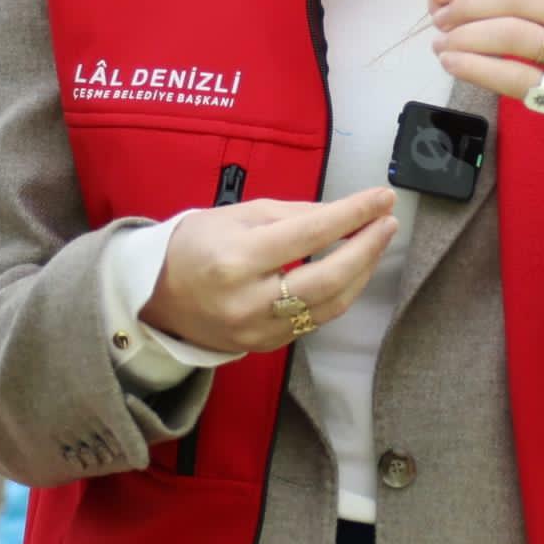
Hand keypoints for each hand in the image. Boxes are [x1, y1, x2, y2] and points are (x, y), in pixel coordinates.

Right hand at [138, 186, 400, 358]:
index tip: (381, 198)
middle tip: (388, 223)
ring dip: (361, 272)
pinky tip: (351, 271)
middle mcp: (249, 300)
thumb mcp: (237, 214)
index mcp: (237, 259)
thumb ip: (293, 214)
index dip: (352, 215)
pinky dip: (339, 293)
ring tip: (375, 243)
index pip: (310, 234)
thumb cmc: (196, 244)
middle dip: (367, 249)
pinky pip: (315, 320)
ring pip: (329, 305)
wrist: (156, 295)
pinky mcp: (265, 346)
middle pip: (328, 279)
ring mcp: (257, 329)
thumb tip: (344, 213)